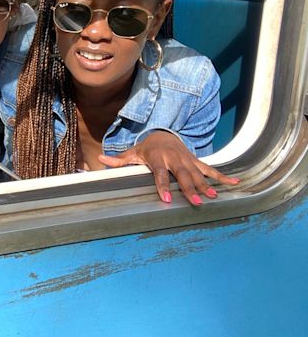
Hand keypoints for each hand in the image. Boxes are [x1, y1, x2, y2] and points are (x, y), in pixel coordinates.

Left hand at [98, 131, 238, 205]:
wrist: (163, 134)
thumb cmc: (145, 149)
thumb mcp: (131, 153)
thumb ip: (118, 160)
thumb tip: (100, 159)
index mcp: (157, 157)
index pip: (159, 174)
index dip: (162, 186)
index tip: (166, 199)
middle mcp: (174, 158)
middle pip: (182, 175)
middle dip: (189, 188)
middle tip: (196, 202)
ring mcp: (187, 160)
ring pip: (197, 174)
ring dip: (206, 185)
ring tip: (212, 197)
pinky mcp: (196, 161)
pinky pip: (210, 169)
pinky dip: (222, 177)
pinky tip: (235, 183)